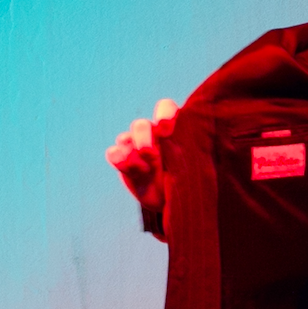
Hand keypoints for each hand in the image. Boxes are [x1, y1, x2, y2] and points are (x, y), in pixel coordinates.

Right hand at [107, 98, 179, 228]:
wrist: (172, 200)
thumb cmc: (188, 178)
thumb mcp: (193, 167)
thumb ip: (189, 153)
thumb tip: (186, 147)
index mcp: (172, 127)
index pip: (165, 108)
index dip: (164, 114)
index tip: (166, 128)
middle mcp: (152, 133)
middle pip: (140, 125)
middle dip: (143, 138)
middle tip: (150, 154)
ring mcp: (135, 146)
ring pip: (125, 138)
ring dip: (132, 153)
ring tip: (144, 170)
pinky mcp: (122, 160)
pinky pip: (114, 153)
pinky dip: (119, 160)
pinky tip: (132, 171)